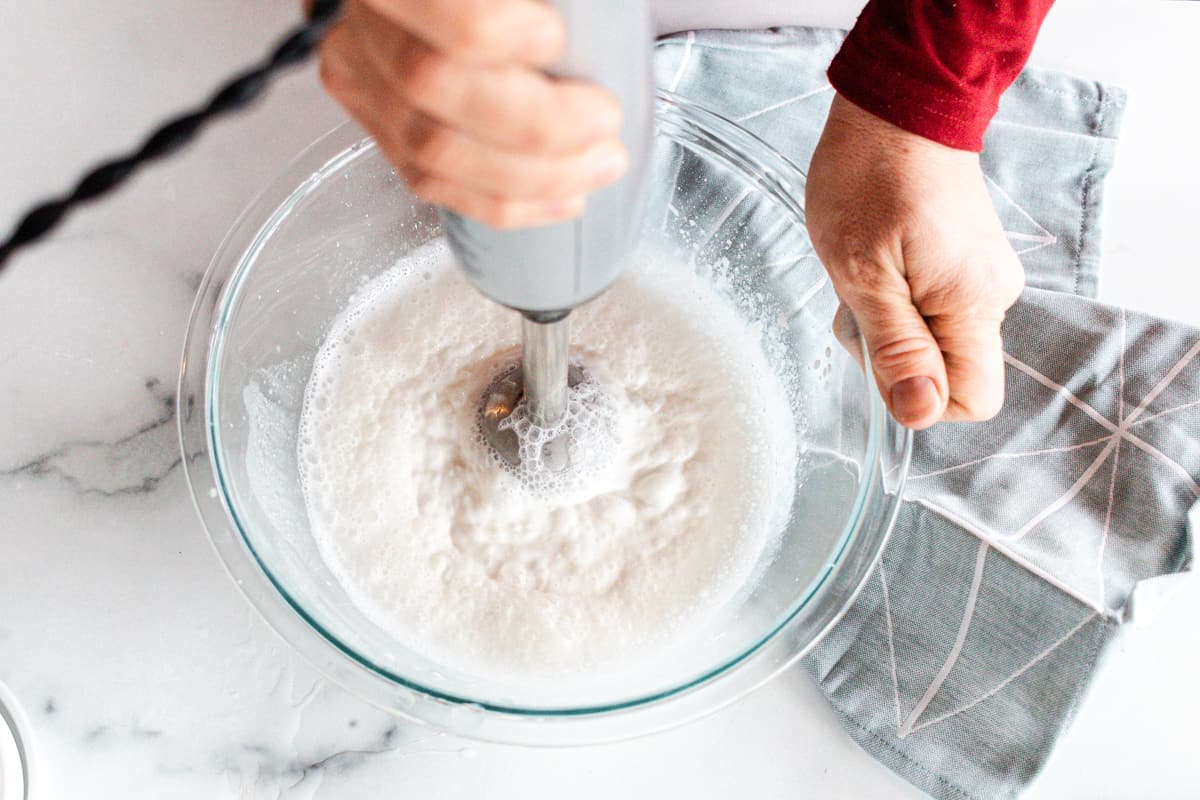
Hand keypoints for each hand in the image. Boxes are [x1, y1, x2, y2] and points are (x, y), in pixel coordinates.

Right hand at [317, 0, 627, 228]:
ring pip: (432, 150)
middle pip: (433, 84)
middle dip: (535, 122)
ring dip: (530, 175)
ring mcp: (361, 78)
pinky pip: (432, 182)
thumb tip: (583, 23)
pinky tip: (559, 196)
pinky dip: (506, 201)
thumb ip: (536, 0)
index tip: (554, 40)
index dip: (502, 33)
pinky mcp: (376, 124)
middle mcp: (361, 25)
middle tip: (601, 122)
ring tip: (594, 166)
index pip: (441, 16)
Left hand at [806, 94, 1024, 429]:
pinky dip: (895, 299)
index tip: (878, 345)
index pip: (973, 400)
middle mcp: (994, 297)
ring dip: (887, 322)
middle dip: (891, 353)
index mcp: (975, 304)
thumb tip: (920, 415)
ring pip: (931, 342)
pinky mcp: (966, 265)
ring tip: (867, 267)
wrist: (897, 108)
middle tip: (861, 292)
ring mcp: (982, 279)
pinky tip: (878, 260)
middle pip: (944, 373)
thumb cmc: (870, 180)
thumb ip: (896, 348)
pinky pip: (930, 311)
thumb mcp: (864, 273)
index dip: (918, 394)